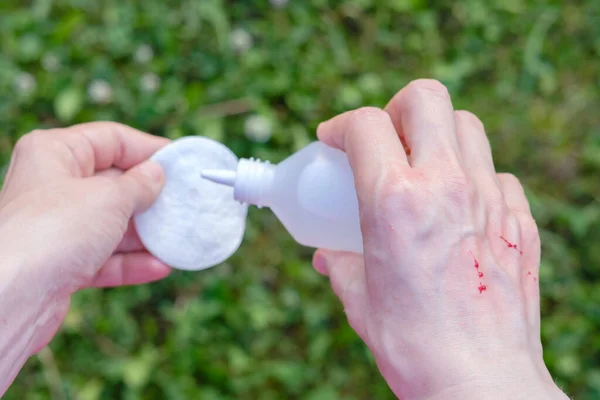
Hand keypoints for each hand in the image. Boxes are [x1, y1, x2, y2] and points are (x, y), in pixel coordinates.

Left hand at [0, 122, 170, 394]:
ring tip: (179, 238)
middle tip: (185, 202)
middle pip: (114, 184)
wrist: (10, 296)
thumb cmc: (55, 230)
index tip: (180, 163)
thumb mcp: (109, 197)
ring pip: (111, 224)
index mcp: (55, 153)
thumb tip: (157, 175)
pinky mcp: (61, 262)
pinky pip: (104, 256)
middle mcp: (53, 186)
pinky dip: (131, 262)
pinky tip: (160, 266)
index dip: (149, 149)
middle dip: (151, 197)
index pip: (111, 139)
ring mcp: (57, 226)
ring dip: (146, 234)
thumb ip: (140, 184)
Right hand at [313, 80, 567, 398]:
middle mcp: (446, 187)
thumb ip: (342, 265)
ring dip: (436, 134)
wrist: (481, 384)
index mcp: (395, 202)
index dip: (339, 126)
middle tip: (382, 140)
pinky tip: (457, 206)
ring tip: (418, 166)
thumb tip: (330, 256)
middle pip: (425, 98)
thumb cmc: (415, 346)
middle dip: (394, 108)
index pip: (364, 125)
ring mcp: (490, 200)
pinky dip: (473, 176)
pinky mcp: (521, 222)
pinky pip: (497, 173)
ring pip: (467, 125)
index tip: (331, 142)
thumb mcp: (360, 299)